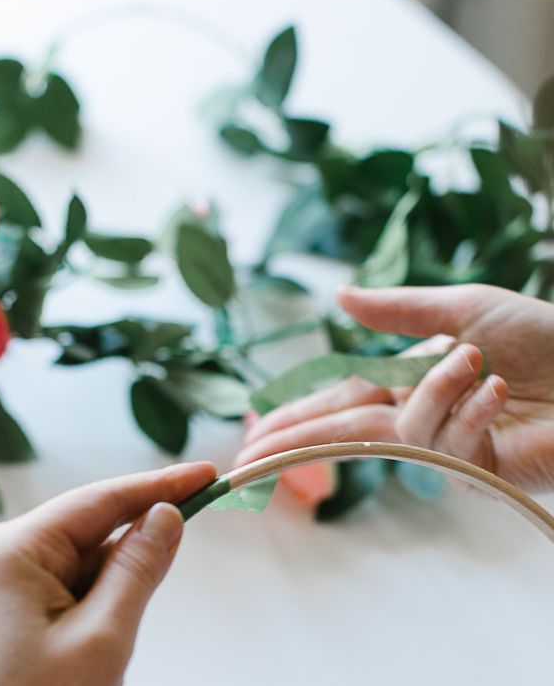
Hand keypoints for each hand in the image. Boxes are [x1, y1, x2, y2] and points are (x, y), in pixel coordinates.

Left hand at [0, 462, 215, 685]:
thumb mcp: (101, 641)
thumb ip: (137, 568)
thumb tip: (165, 516)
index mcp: (7, 551)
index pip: (99, 500)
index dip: (158, 486)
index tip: (203, 475)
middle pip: (82, 533)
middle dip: (127, 553)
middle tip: (170, 565)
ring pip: (68, 564)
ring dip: (102, 589)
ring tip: (97, 647)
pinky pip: (48, 586)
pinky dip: (80, 602)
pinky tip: (84, 639)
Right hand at [237, 284, 553, 490]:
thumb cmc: (541, 335)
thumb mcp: (461, 308)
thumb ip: (396, 309)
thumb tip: (337, 297)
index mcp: (405, 382)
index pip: (335, 404)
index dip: (293, 419)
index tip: (253, 435)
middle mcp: (416, 418)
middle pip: (342, 436)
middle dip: (294, 448)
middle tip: (246, 463)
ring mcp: (445, 449)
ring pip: (402, 431)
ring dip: (437, 390)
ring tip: (479, 362)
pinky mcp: (478, 472)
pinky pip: (449, 445)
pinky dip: (472, 410)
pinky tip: (499, 391)